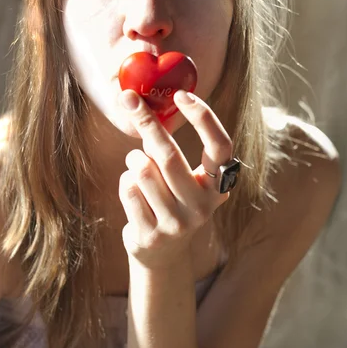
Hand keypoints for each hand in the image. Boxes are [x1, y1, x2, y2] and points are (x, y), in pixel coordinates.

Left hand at [118, 89, 232, 268]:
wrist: (163, 253)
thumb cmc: (172, 200)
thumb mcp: (185, 178)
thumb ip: (173, 149)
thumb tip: (144, 104)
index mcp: (217, 186)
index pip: (220, 146)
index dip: (204, 118)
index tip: (183, 94)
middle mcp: (203, 206)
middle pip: (168, 154)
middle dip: (146, 122)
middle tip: (129, 99)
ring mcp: (177, 223)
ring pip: (142, 170)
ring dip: (133, 159)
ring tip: (137, 165)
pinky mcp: (151, 234)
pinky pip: (128, 189)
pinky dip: (125, 181)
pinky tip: (134, 191)